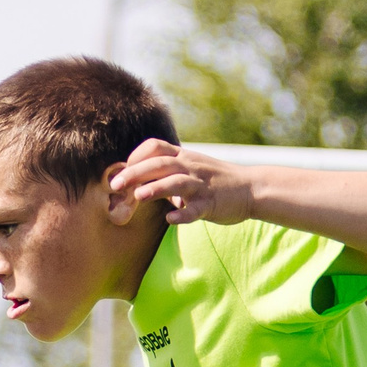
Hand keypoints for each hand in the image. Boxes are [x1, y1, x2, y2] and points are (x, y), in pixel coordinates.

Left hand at [108, 139, 254, 228]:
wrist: (251, 188)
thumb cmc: (214, 181)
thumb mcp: (190, 169)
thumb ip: (165, 173)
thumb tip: (134, 182)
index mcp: (184, 157)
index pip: (155, 147)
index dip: (135, 157)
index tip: (121, 171)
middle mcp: (191, 167)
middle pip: (160, 164)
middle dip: (135, 173)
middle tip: (115, 184)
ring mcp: (201, 185)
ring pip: (176, 182)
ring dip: (156, 188)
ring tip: (138, 196)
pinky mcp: (211, 204)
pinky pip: (195, 209)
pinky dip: (183, 214)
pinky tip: (171, 219)